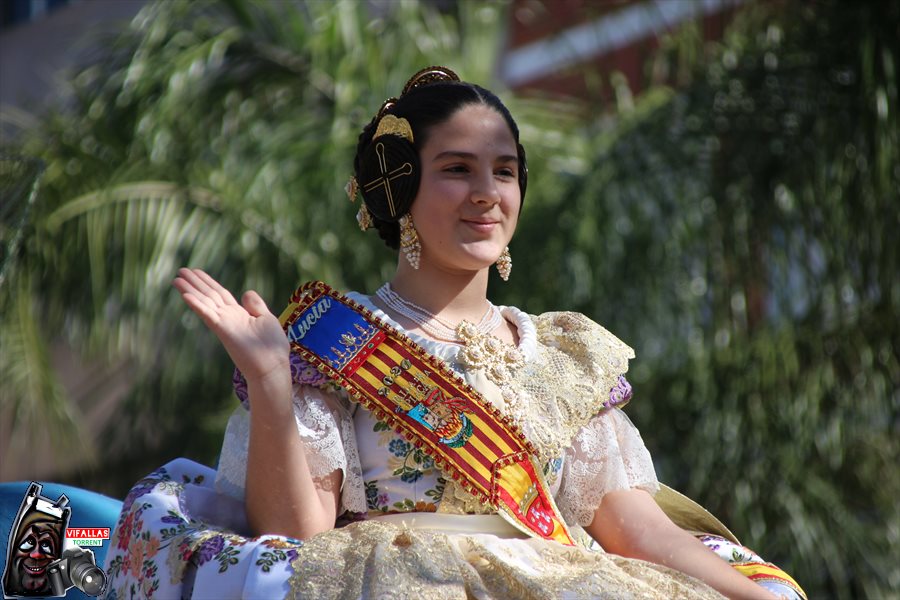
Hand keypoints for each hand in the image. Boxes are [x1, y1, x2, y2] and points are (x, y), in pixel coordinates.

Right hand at [173, 268, 288, 382]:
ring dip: (190, 290)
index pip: (220, 294)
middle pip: (209, 296)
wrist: (272, 367)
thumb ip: (256, 306)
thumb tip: (245, 292)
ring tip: (176, 279)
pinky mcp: (224, 330)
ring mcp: (225, 324)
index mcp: (239, 314)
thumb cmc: (272, 347)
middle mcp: (228, 318)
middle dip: (195, 283)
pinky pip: (208, 315)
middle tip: (181, 270)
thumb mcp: (267, 319)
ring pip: (205, 303)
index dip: (208, 282)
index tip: (196, 272)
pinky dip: (197, 305)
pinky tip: (185, 295)